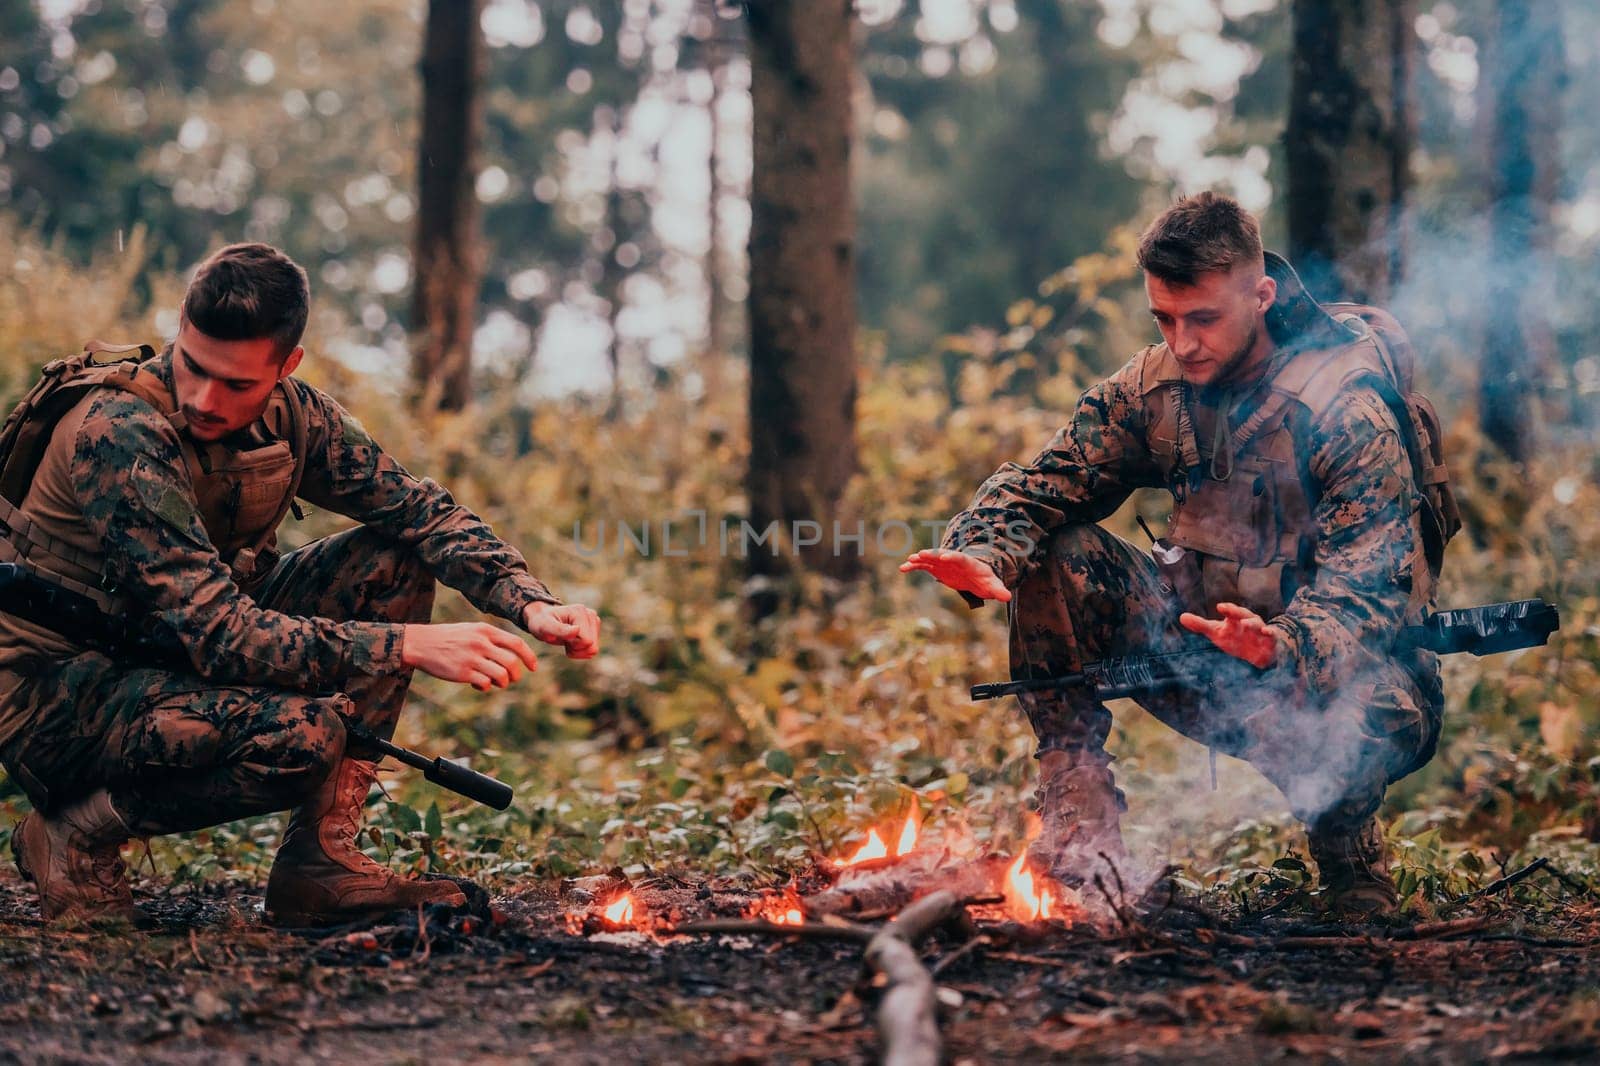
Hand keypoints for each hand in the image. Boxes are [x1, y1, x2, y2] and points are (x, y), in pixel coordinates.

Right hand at [401, 622, 539, 691]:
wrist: (420, 643)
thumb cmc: (449, 638)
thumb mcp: (472, 630)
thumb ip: (492, 639)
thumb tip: (514, 654)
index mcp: (486, 631)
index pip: (517, 644)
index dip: (529, 657)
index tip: (534, 668)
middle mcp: (481, 643)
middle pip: (512, 663)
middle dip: (516, 675)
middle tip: (511, 679)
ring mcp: (471, 658)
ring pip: (501, 676)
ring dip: (502, 683)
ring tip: (493, 682)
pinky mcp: (462, 672)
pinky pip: (484, 684)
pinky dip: (484, 687)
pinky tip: (476, 683)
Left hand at [523, 601, 600, 658]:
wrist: (542, 619)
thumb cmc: (541, 623)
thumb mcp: (545, 627)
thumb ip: (560, 630)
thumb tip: (577, 630)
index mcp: (580, 612)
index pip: (586, 641)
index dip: (573, 645)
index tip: (561, 637)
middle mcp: (590, 614)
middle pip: (592, 646)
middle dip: (576, 649)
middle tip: (564, 640)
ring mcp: (594, 621)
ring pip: (593, 649)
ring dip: (578, 650)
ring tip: (567, 640)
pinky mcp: (594, 627)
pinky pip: (592, 649)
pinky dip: (581, 650)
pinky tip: (572, 641)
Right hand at [898, 548, 1011, 601]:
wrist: (977, 577)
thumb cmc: (986, 580)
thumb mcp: (992, 585)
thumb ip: (998, 590)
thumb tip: (1007, 597)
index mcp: (968, 562)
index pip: (960, 558)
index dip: (952, 557)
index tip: (944, 557)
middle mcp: (953, 560)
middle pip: (941, 555)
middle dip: (932, 555)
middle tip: (921, 554)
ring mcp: (943, 563)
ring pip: (930, 559)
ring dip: (920, 559)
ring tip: (908, 560)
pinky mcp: (936, 568)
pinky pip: (923, 566)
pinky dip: (914, 566)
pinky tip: (902, 568)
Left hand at [1178, 602, 1281, 668]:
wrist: (1260, 653)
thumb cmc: (1235, 639)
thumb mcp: (1217, 633)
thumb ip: (1200, 626)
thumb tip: (1181, 617)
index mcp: (1235, 619)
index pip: (1230, 611)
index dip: (1227, 609)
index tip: (1219, 606)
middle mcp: (1248, 621)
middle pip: (1243, 614)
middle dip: (1236, 611)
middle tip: (1226, 609)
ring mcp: (1260, 631)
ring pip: (1257, 625)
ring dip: (1252, 624)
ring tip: (1245, 624)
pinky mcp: (1269, 642)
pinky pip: (1272, 636)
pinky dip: (1270, 634)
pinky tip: (1268, 632)